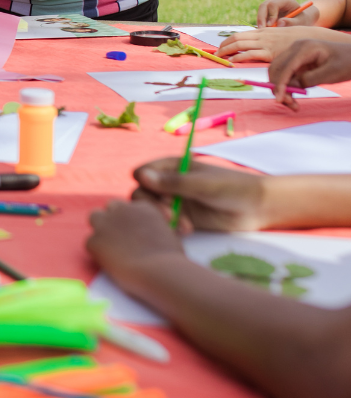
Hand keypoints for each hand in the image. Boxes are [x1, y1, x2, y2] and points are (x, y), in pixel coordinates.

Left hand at [86, 199, 184, 283]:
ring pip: (94, 217)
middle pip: (110, 207)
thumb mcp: (167, 234)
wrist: (160, 272)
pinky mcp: (94, 240)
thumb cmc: (171, 259)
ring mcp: (106, 223)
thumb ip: (152, 227)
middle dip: (113, 218)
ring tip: (110, 248)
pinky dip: (98, 252)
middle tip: (118, 237)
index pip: (128, 207)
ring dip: (101, 229)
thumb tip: (145, 233)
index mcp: (141, 207)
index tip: (131, 231)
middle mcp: (122, 210)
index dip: (129, 219)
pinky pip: (91, 243)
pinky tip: (110, 263)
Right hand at [130, 157, 269, 232]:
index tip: (163, 196)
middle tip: (170, 217)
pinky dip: (170, 228)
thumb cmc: (231, 187)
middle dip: (152, 207)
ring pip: (150, 210)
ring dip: (161, 219)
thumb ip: (173, 182)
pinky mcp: (181, 218)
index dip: (146, 185)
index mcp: (170, 167)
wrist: (257, 207)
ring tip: (183, 226)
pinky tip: (187, 231)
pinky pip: (164, 223)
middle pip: (141, 193)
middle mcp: (167, 183)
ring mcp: (174, 201)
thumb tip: (140, 176)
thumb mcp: (202, 184)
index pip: (141, 173)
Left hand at [218, 26, 325, 63]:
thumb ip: (269, 40)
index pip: (240, 34)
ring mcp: (265, 43)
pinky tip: (231, 61)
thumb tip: (259, 46)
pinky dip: (238, 57)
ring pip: (240, 45)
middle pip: (236, 38)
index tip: (220, 47)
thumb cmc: (297, 40)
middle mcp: (262, 35)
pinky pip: (250, 54)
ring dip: (226, 51)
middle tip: (216, 53)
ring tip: (219, 57)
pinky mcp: (270, 52)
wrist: (311, 39)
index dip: (228, 41)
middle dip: (224, 46)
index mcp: (263, 31)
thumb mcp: (280, 36)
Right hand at [257, 0, 316, 27]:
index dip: (270, 15)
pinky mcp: (266, 8)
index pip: (273, 4)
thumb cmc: (301, 20)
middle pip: (264, 5)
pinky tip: (264, 29)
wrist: (300, 18)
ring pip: (260, 9)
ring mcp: (270, 1)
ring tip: (263, 30)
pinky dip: (261, 21)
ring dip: (260, 20)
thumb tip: (280, 23)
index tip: (270, 25)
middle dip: (262, 18)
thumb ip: (291, 22)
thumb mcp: (300, 22)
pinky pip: (260, 14)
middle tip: (262, 29)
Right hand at [269, 38, 350, 108]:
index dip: (280, 84)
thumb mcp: (332, 73)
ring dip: (281, 89)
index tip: (280, 100)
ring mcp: (295, 55)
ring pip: (279, 73)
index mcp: (304, 48)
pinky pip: (286, 76)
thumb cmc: (348, 63)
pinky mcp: (297, 63)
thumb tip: (291, 86)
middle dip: (278, 87)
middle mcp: (295, 49)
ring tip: (293, 104)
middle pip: (276, 69)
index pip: (286, 67)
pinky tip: (294, 98)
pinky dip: (287, 88)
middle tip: (289, 104)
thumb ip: (310, 79)